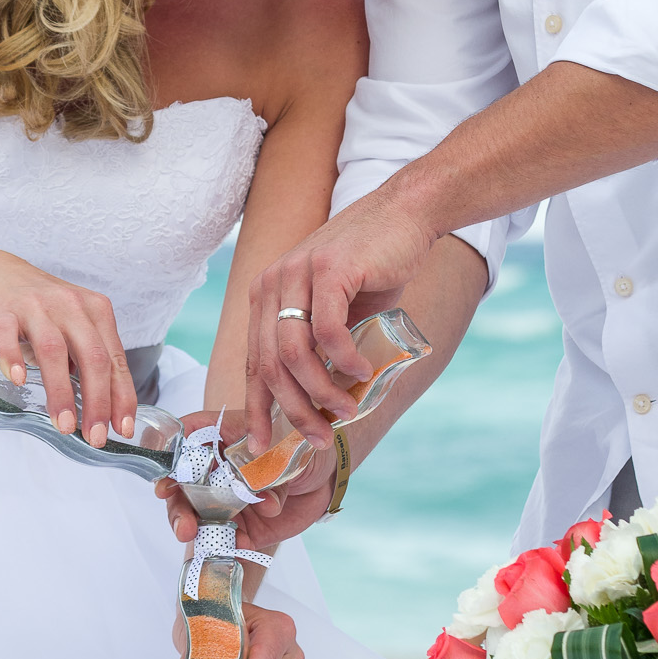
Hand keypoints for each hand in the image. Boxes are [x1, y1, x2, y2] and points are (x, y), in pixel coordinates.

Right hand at [0, 246, 135, 445]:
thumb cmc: (41, 310)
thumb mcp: (74, 326)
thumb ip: (89, 359)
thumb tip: (106, 411)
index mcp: (95, 310)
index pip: (115, 358)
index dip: (121, 396)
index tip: (123, 428)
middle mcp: (70, 305)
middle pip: (92, 356)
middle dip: (97, 401)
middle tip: (94, 436)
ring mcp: (36, 306)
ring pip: (54, 350)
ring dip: (61, 391)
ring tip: (64, 425)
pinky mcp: (3, 311)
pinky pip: (9, 335)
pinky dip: (13, 358)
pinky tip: (19, 381)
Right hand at [156, 416, 337, 549]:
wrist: (323, 475)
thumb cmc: (299, 446)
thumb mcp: (286, 445)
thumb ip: (272, 474)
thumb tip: (265, 504)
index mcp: (219, 438)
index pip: (185, 442)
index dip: (170, 461)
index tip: (166, 482)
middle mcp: (214, 471)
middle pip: (182, 487)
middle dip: (178, 506)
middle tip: (184, 525)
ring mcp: (223, 501)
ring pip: (195, 516)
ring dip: (190, 526)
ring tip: (192, 535)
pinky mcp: (240, 527)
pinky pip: (225, 540)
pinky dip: (225, 545)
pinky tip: (233, 546)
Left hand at [244, 183, 433, 449]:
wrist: (404, 215)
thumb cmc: (372, 267)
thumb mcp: (336, 311)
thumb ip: (321, 347)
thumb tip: (319, 401)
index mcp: (266, 295)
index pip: (253, 361)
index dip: (257, 407)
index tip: (263, 443)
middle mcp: (272, 284)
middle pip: (269, 365)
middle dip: (292, 411)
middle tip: (318, 438)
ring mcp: (297, 274)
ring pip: (293, 354)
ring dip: (319, 392)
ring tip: (344, 410)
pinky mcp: (328, 270)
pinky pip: (327, 332)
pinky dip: (343, 360)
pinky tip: (360, 370)